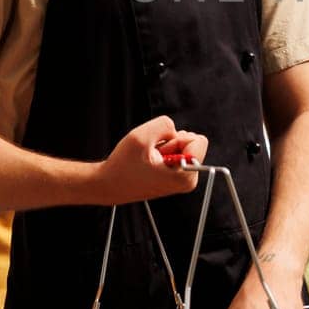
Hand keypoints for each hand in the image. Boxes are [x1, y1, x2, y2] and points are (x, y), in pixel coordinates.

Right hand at [93, 117, 207, 203]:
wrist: (110, 184)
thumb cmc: (123, 166)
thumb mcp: (141, 136)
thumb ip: (165, 124)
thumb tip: (176, 129)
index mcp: (185, 176)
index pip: (198, 141)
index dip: (176, 139)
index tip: (160, 150)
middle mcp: (188, 180)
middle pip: (192, 142)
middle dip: (171, 142)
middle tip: (152, 155)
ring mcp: (183, 179)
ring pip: (183, 146)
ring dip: (165, 147)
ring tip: (148, 159)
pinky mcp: (176, 176)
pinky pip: (176, 152)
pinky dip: (163, 152)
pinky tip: (149, 162)